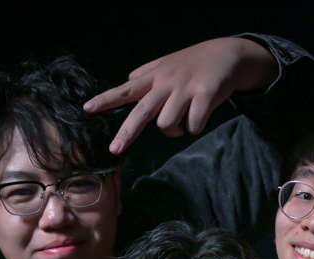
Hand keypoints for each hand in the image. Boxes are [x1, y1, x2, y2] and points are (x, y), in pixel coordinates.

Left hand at [84, 37, 278, 154]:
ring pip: (168, 124)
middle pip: (141, 111)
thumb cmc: (194, 63)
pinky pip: (193, 126)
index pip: (125, 89)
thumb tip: (128, 79)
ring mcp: (185, 89)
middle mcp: (166, 82)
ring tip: (184, 120)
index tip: (87, 108)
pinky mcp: (204, 96)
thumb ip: (147, 73)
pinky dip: (195, 127)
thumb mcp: (167, 63)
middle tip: (115, 149)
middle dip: (127, 133)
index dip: (106, 99)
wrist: (227, 54)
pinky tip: (200, 116)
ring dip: (175, 131)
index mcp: (154, 76)